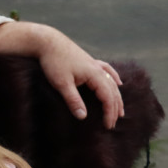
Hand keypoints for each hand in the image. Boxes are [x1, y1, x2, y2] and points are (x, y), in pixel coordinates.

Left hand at [0, 21, 123, 128]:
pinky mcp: (89, 62)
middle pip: (113, 91)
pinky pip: (107, 71)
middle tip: (113, 123)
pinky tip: (118, 83)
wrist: (47, 41)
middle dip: (114, 108)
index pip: (108, 98)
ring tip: (120, 110)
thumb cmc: (53, 62)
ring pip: (112, 82)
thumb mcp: (61, 83)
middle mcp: (98, 69)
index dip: (109, 113)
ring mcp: (94, 64)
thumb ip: (73, 100)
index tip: (108, 126)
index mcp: (95, 75)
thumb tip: (83, 117)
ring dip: (117, 97)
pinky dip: (114, 79)